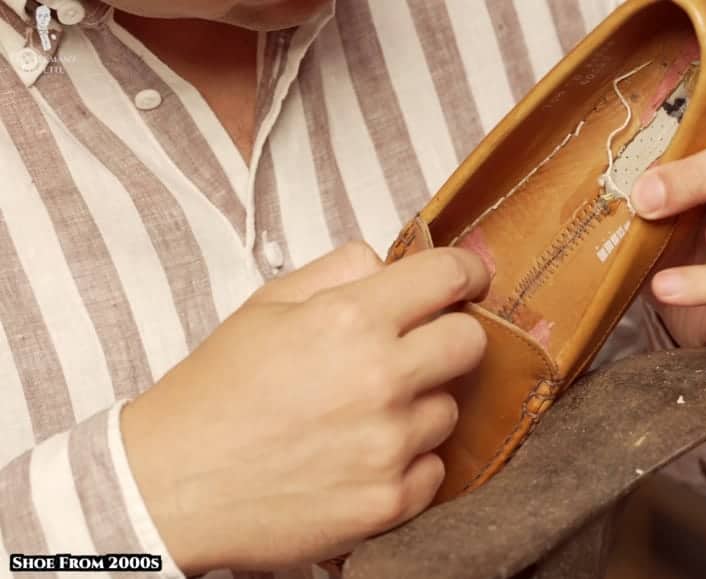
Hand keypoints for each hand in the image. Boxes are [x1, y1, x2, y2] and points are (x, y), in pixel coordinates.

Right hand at [121, 242, 489, 572]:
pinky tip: (363, 457)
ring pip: (450, 409)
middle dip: (452, 335)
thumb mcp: (264, 306)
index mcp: (350, 320)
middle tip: (418, 348)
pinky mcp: (390, 501)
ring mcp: (389, 445)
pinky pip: (435, 468)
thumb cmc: (215, 392)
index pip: (448, 276)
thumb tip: (390, 265)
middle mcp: (381, 379)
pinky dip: (409, 461)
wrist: (170, 486)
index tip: (467, 280)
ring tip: (365, 414)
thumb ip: (337, 271)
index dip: (465, 272)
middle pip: (471, 342)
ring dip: (421, 405)